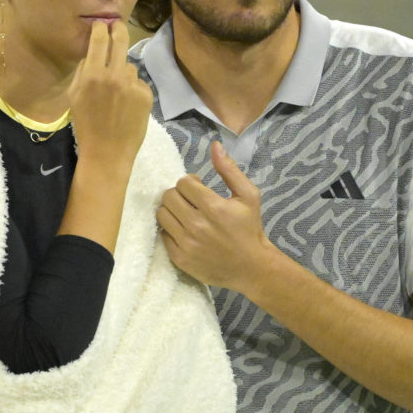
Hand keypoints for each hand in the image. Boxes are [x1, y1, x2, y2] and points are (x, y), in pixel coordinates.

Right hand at [67, 21, 151, 169]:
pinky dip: (133, 90)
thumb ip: (82, 72)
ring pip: (129, 66)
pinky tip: (127, 106)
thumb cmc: (85, 126)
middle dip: (118, 29)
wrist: (107, 153)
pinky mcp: (145, 95)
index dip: (100, 28)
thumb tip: (92, 53)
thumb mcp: (74, 96)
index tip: (101, 24)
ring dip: (123, 72)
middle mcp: (114, 75)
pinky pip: (138, 83)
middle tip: (117, 26)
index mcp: (91, 75)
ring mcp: (132, 85)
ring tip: (117, 93)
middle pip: (120, 40)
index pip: (99, 40)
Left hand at [157, 141, 270, 288]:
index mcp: (214, 207)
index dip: (191, 183)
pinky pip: (162, 234)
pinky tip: (184, 231)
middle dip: (179, 194)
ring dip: (172, 210)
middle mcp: (197, 225)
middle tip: (190, 201)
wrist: (251, 267)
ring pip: (162, 214)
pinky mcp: (179, 258)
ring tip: (185, 214)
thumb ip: (229, 170)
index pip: (184, 183)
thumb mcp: (248, 196)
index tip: (199, 189)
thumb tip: (215, 145)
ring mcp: (186, 243)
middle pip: (169, 196)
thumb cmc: (249, 229)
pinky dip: (170, 230)